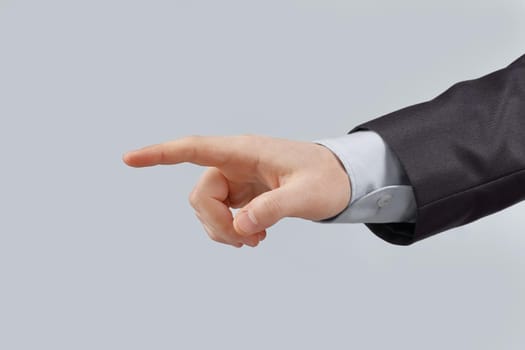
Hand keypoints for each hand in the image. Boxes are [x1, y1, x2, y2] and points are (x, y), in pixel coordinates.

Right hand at [123, 135, 350, 247]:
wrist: (341, 178)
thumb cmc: (328, 178)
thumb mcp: (307, 195)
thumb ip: (273, 209)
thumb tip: (240, 227)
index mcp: (246, 151)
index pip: (195, 148)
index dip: (160, 154)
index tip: (129, 158)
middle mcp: (236, 162)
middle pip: (201, 194)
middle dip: (216, 224)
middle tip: (246, 242)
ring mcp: (238, 177)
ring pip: (208, 208)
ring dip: (223, 230)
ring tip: (254, 241)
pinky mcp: (243, 191)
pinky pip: (221, 214)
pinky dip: (230, 230)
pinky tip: (253, 237)